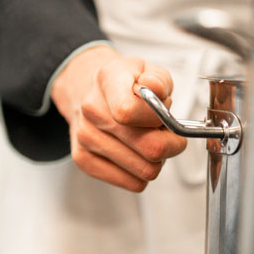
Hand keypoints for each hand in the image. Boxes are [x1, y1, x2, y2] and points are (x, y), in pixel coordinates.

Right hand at [50, 45, 187, 191]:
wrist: (87, 90)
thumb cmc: (122, 83)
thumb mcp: (147, 69)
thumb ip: (159, 80)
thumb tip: (156, 90)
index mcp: (108, 80)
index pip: (132, 112)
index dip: (160, 120)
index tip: (165, 117)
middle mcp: (92, 110)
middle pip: (149, 149)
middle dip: (169, 145)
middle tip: (164, 134)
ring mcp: (85, 138)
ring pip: (145, 171)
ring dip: (155, 159)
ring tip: (146, 140)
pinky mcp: (84, 161)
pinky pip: (133, 184)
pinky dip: (141, 173)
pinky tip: (135, 153)